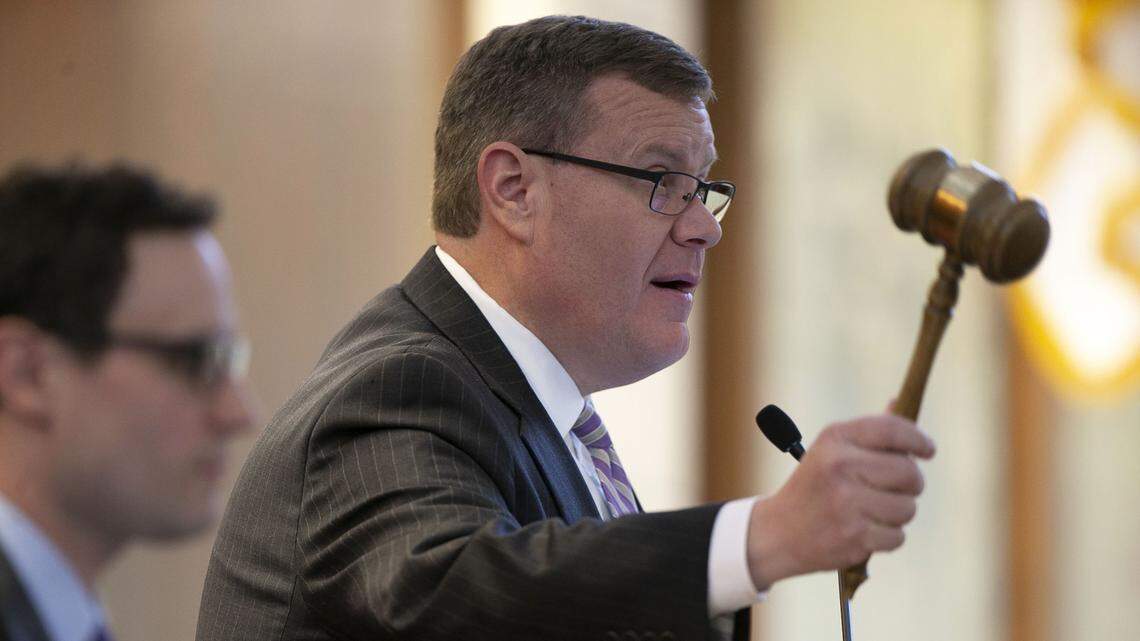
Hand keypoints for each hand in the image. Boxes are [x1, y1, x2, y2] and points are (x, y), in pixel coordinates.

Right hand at [744, 413, 934, 589]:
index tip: (928, 450)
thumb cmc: (815, 487)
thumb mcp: (832, 451)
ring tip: (873, 512)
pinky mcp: (854, 536)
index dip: (918, 439)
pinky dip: (887, 538)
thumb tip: (897, 401)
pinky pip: (898, 537)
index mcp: (835, 439)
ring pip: (907, 508)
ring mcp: (847, 502)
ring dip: (898, 514)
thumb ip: (869, 432)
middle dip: (911, 483)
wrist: (779, 533)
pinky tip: (865, 532)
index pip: (892, 430)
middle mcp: (840, 466)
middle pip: (908, 472)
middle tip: (898, 489)